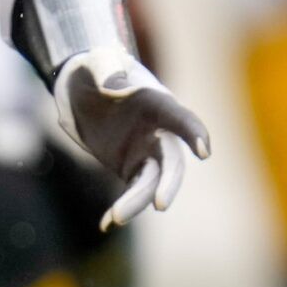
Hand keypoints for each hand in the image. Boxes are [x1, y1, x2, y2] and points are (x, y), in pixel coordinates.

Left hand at [52, 44, 210, 229]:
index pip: (180, 119)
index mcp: (157, 103)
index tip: (203, 150)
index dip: (193, 133)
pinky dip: (121, 207)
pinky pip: (131, 192)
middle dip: (168, 183)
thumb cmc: (94, 68)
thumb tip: (115, 85)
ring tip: (116, 217)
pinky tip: (105, 224)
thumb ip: (105, 69)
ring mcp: (146, 153)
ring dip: (137, 202)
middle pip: (171, 162)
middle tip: (160, 203)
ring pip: (150, 183)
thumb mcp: (95, 62)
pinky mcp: (130, 168)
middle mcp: (159, 132)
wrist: (82, 86)